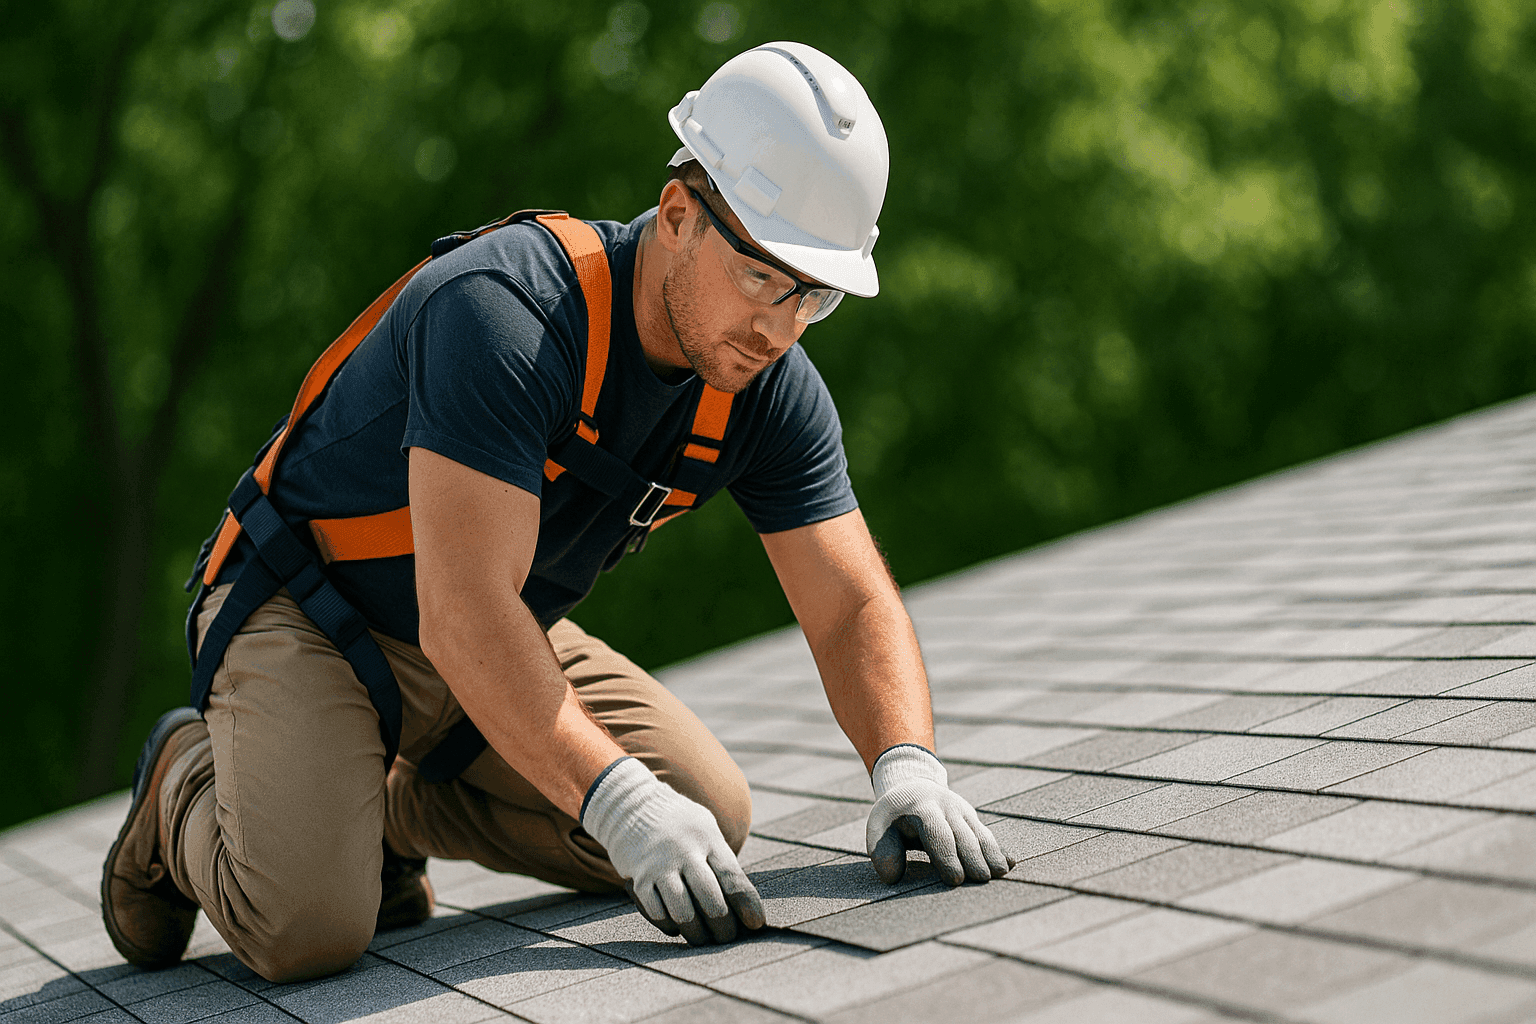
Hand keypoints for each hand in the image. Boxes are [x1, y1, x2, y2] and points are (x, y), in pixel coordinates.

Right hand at [581, 757, 764, 944]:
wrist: (632, 807)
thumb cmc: (680, 826)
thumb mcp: (706, 829)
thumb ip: (722, 861)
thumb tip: (745, 903)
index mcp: (707, 838)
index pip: (732, 877)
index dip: (746, 904)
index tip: (756, 924)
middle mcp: (684, 852)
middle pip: (711, 900)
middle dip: (723, 926)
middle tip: (727, 937)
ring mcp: (660, 866)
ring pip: (683, 913)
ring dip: (696, 932)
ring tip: (703, 937)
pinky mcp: (639, 879)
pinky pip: (657, 913)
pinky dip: (669, 925)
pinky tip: (676, 925)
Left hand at [866, 744, 1013, 885]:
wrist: (912, 786)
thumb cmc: (893, 816)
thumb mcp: (879, 827)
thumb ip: (883, 851)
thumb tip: (892, 877)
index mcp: (922, 809)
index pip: (937, 833)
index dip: (947, 856)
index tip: (955, 880)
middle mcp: (946, 807)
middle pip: (964, 835)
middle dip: (974, 857)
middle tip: (982, 880)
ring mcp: (962, 812)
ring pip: (980, 834)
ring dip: (991, 853)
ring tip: (1000, 873)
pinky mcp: (972, 819)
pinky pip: (987, 835)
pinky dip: (999, 849)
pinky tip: (1010, 864)